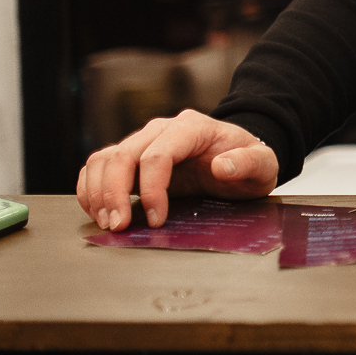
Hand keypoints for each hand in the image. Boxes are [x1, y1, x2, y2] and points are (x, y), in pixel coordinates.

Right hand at [76, 109, 277, 231]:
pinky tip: (99, 213)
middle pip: (123, 155)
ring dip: (98, 192)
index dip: (152, 188)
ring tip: (108, 223)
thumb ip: (248, 162)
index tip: (156, 219)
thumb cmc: (249, 161)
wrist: (240, 157)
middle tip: (119, 227)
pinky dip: (92, 189)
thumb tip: (222, 166)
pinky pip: (100, 167)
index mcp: (192, 127)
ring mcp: (144, 142)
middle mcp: (162, 130)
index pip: (158, 154)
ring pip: (104, 159)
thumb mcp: (263, 164)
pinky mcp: (133, 159)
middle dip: (115, 194)